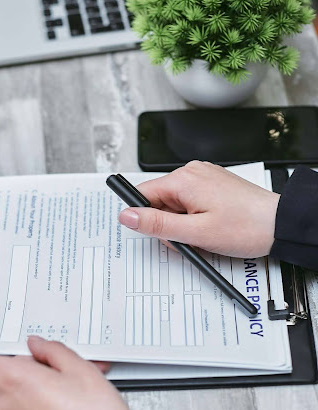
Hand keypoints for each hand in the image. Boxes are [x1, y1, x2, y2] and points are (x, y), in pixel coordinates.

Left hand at [0, 336, 137, 409]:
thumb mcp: (79, 369)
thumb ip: (51, 350)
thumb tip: (37, 346)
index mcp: (14, 379)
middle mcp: (6, 403)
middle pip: (8, 371)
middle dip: (32, 366)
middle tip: (63, 370)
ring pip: (21, 389)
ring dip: (42, 384)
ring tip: (73, 389)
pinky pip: (27, 406)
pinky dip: (45, 400)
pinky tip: (68, 401)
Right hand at [118, 161, 279, 257]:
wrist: (281, 224)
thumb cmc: (246, 226)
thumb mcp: (195, 232)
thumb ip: (156, 224)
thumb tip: (127, 215)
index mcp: (183, 179)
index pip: (142, 194)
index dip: (145, 217)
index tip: (157, 231)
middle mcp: (191, 172)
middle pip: (158, 201)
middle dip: (167, 224)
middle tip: (189, 238)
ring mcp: (203, 177)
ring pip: (173, 204)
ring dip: (181, 223)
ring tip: (203, 233)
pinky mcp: (211, 184)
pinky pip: (188, 201)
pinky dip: (192, 216)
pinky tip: (209, 225)